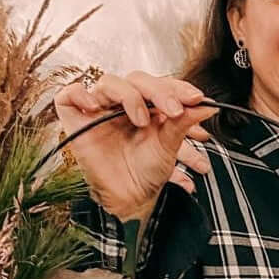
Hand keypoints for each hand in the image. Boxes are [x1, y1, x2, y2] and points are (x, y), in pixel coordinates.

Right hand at [55, 71, 214, 220]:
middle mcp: (123, 103)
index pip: (160, 83)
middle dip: (159, 91)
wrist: (131, 199)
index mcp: (147, 105)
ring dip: (130, 97)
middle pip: (137, 80)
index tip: (197, 98)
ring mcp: (99, 109)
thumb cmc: (148, 173)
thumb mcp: (170, 145)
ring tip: (142, 122)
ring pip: (109, 83)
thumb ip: (185, 121)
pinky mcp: (76, 119)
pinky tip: (95, 106)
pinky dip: (81, 94)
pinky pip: (70, 96)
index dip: (177, 87)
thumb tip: (208, 105)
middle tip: (175, 111)